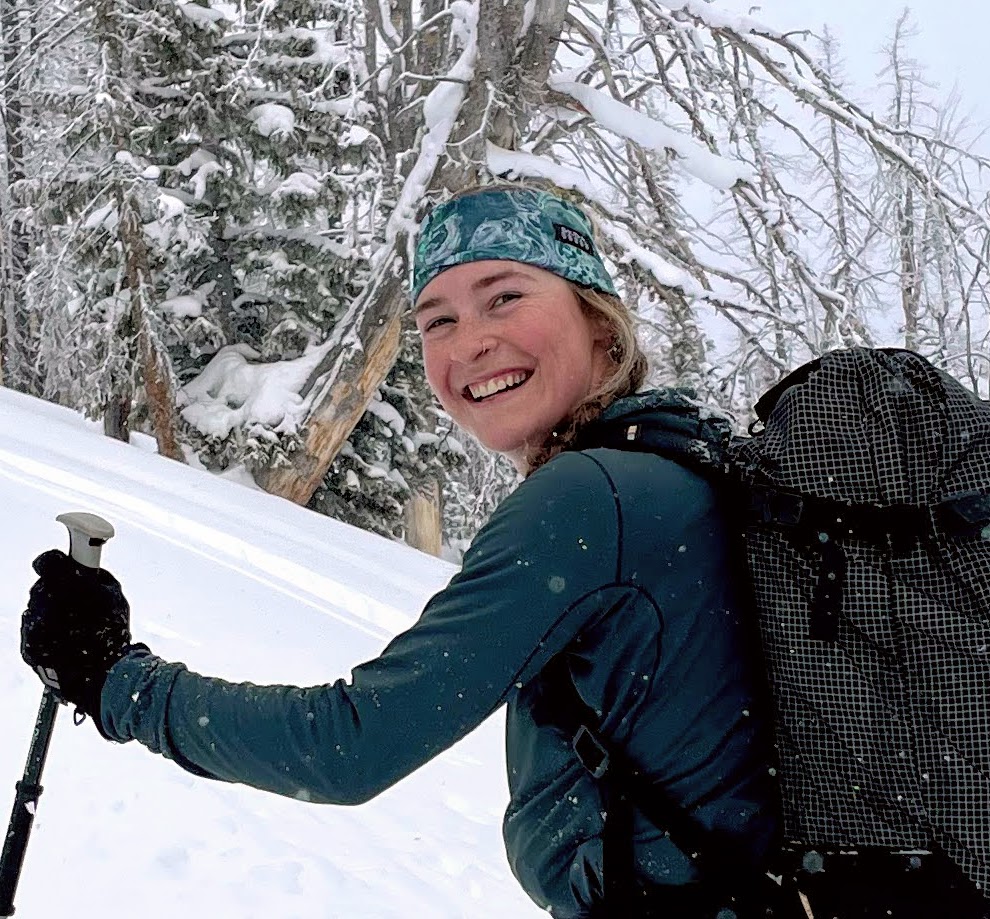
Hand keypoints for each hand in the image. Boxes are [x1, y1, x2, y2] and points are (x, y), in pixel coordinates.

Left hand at [21, 549, 132, 724]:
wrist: (102, 677)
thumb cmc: (112, 634)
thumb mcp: (114, 595)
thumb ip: (95, 576)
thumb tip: (83, 566)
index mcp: (64, 586)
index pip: (48, 561)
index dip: (58, 563)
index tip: (66, 566)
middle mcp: (42, 604)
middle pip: (43, 587)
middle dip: (58, 591)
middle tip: (78, 603)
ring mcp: (32, 627)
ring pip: (37, 610)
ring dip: (51, 613)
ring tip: (75, 628)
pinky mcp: (28, 647)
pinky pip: (34, 632)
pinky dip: (47, 633)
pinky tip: (66, 642)